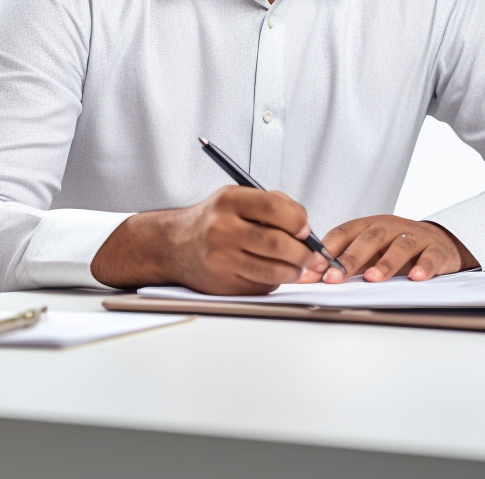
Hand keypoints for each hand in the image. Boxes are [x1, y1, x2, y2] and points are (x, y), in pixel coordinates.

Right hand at [90, 186, 321, 294]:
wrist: (174, 245)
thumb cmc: (211, 220)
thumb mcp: (235, 198)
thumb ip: (271, 203)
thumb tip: (304, 224)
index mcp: (228, 201)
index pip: (273, 207)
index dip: (297, 220)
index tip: (305, 229)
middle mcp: (222, 229)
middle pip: (277, 243)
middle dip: (302, 252)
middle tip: (310, 254)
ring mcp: (221, 258)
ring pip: (273, 270)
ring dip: (294, 271)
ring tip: (296, 266)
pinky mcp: (223, 284)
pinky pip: (261, 286)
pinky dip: (274, 281)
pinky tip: (271, 272)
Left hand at [301, 216, 478, 283]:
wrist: (439, 240)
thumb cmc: (396, 245)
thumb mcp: (370, 248)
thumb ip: (346, 259)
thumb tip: (312, 276)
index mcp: (368, 225)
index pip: (343, 233)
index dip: (325, 251)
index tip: (310, 270)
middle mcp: (389, 227)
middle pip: (368, 239)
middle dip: (349, 258)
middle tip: (334, 277)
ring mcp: (414, 237)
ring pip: (398, 246)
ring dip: (385, 263)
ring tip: (372, 278)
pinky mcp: (435, 249)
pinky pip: (430, 257)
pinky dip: (424, 266)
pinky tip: (416, 277)